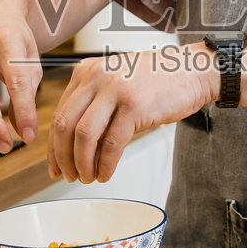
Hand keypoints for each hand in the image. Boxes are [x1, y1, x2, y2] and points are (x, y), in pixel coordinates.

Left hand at [49, 44, 217, 183]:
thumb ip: (95, 108)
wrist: (193, 70)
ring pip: (84, 136)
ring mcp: (115, 89)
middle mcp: (96, 77)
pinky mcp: (134, 105)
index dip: (53, 146)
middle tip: (68, 176)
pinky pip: (112, 143)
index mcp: (87, 72)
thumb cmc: (158, 80)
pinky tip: (106, 173)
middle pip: (65, 125)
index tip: (55, 165)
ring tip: (88, 177)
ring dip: (82, 163)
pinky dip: (105, 164)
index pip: (59, 113)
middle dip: (63, 158)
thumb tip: (74, 148)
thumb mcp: (117, 85)